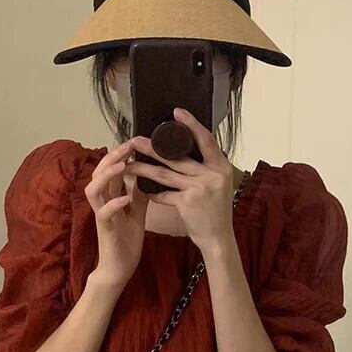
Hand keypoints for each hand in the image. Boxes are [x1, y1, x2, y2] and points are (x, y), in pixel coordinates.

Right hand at [84, 139, 149, 288]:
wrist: (120, 268)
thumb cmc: (127, 241)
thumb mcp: (137, 213)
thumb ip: (139, 194)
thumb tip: (148, 174)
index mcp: (111, 198)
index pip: (111, 170)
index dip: (120, 154)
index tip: (135, 142)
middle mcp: (103, 203)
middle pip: (99, 173)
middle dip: (113, 157)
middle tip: (128, 145)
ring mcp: (102, 215)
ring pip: (94, 189)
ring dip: (107, 175)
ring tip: (122, 166)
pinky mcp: (105, 230)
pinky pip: (104, 213)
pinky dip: (114, 204)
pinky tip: (125, 198)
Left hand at [125, 108, 236, 252]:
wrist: (218, 239)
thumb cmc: (216, 212)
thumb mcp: (219, 185)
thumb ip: (207, 168)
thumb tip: (188, 151)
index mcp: (221, 167)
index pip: (206, 140)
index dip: (192, 124)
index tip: (177, 112)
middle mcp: (212, 175)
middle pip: (177, 156)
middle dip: (153, 148)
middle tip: (136, 140)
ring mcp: (199, 188)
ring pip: (165, 174)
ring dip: (145, 168)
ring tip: (130, 163)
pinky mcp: (187, 203)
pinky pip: (164, 194)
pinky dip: (153, 193)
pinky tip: (142, 189)